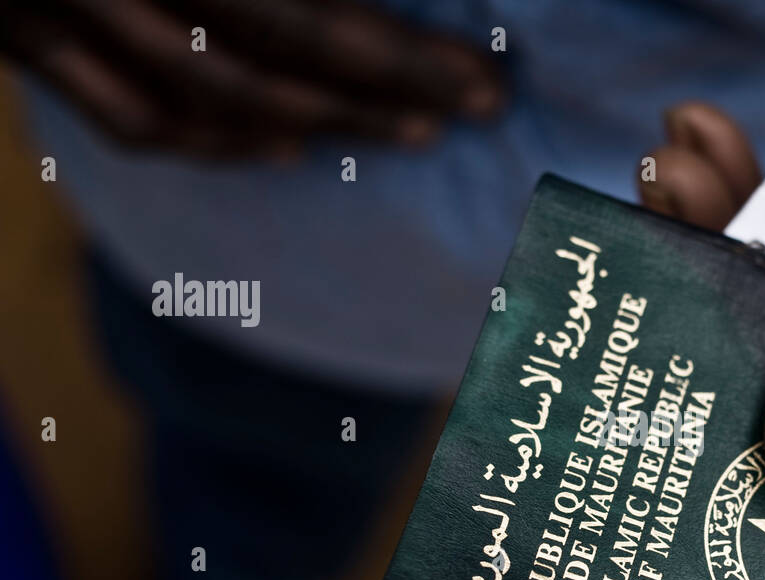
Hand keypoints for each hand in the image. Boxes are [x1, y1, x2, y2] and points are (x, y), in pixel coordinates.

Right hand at [0, 0, 503, 157]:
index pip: (310, 7)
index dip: (406, 52)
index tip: (483, 79)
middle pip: (274, 61)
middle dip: (387, 95)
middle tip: (475, 113)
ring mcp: (47, 7)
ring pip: (204, 100)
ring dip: (319, 124)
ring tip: (408, 134)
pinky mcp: (17, 34)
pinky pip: (126, 118)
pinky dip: (214, 142)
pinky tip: (286, 147)